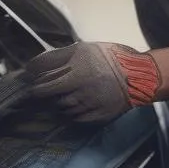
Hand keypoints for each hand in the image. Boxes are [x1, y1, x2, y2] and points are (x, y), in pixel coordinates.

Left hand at [24, 41, 160, 124]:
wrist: (139, 76)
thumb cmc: (109, 57)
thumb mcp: (82, 49)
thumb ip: (57, 57)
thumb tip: (32, 66)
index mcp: (77, 72)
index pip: (44, 84)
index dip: (33, 83)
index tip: (29, 81)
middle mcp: (81, 91)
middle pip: (49, 98)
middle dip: (42, 94)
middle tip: (41, 90)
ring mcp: (89, 106)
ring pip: (61, 108)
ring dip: (57, 102)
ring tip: (65, 93)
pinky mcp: (97, 118)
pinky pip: (75, 118)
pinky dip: (71, 112)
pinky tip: (76, 103)